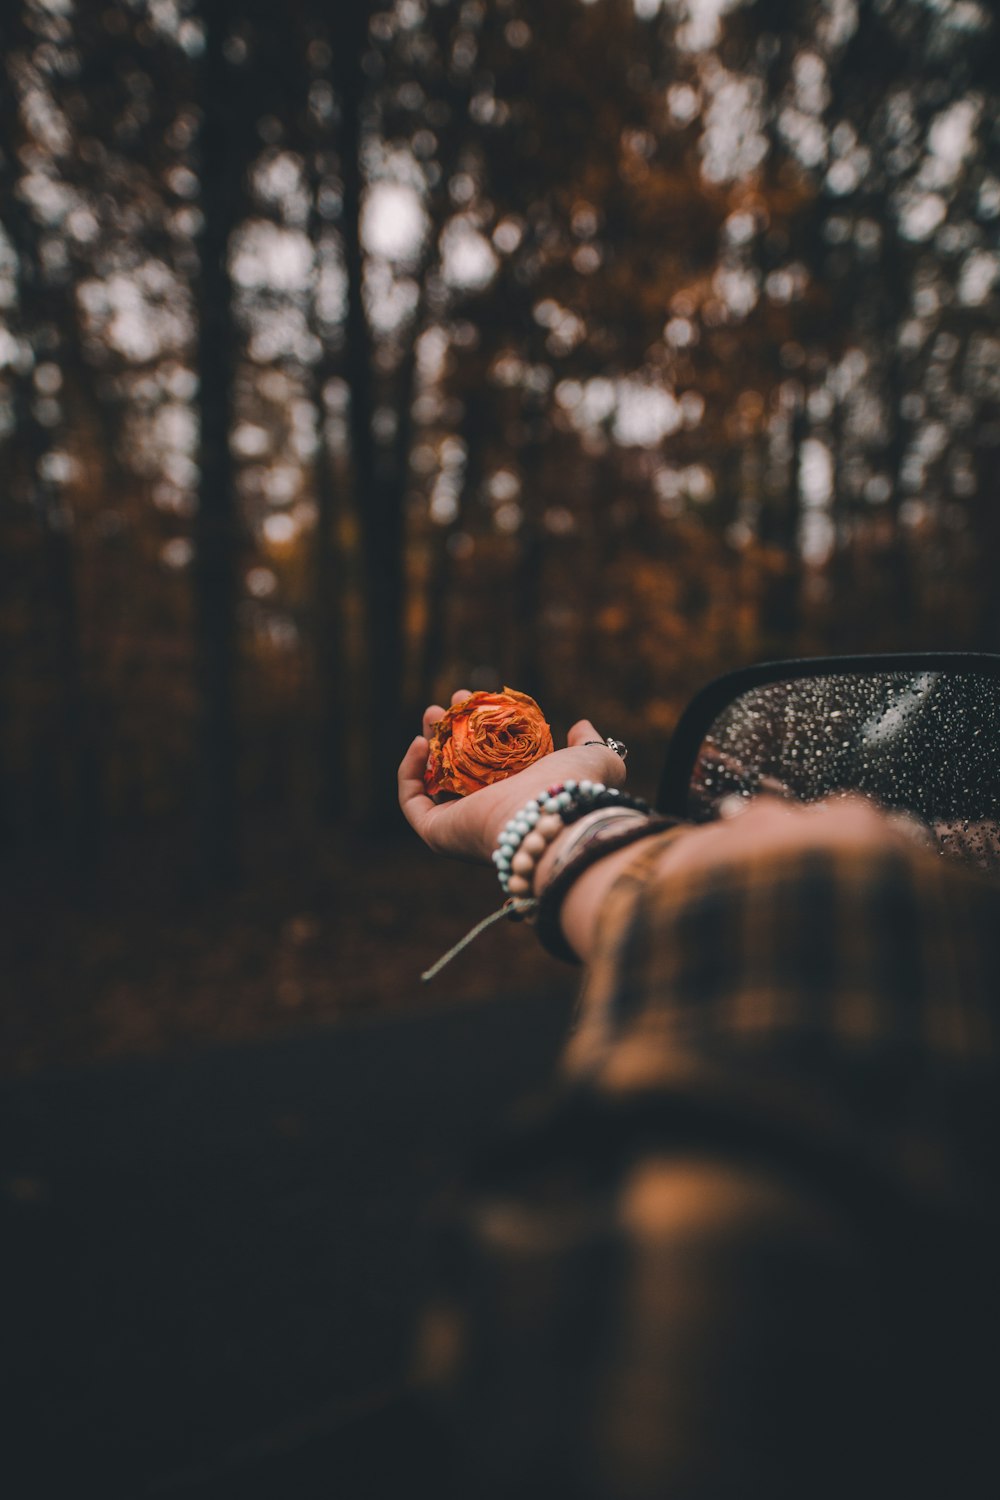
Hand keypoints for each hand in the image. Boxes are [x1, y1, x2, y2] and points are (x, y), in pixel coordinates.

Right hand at [398, 690, 626, 862]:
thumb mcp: (594, 759)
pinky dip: (409, 771)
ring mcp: (460, 823)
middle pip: (459, 767)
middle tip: (454, 701)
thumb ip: (590, 743)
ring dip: (429, 743)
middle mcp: (489, 812)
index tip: (480, 700)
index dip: (481, 728)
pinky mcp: (438, 832)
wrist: (549, 819)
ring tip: (433, 712)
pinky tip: (420, 742)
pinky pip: (412, 802)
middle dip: (452, 728)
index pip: (492, 762)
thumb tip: (580, 727)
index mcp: (520, 797)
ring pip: (433, 780)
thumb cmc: (572, 789)